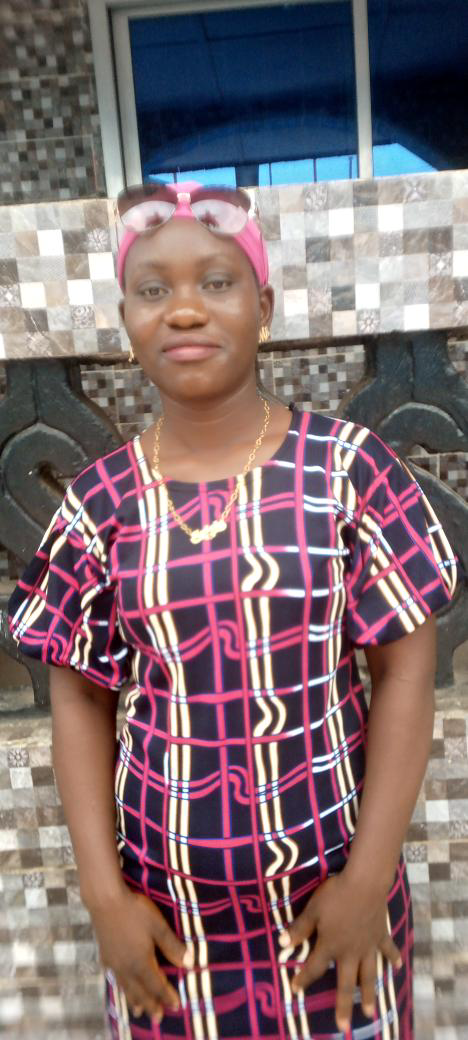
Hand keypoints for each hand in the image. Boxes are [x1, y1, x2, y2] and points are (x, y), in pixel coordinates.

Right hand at [89, 884, 192, 1024]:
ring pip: (126, 987)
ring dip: (134, 1000)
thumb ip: (172, 946)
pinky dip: (120, 986)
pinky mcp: (105, 954)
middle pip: (140, 991)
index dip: (167, 996)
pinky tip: (120, 984)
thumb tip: (188, 963)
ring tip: (137, 1011)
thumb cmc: (135, 911)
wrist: (105, 900)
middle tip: (158, 1018)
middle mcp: (126, 967)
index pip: (156, 985)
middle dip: (150, 1005)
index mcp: (141, 962)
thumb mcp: (158, 926)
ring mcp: (114, 962)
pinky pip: (115, 978)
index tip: (176, 1006)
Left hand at [278, 873, 401, 1033]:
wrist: (365, 884)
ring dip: (369, 994)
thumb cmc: (335, 895)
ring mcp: (368, 946)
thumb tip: (283, 943)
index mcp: (330, 946)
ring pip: (368, 975)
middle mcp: (350, 952)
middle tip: (343, 1027)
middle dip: (343, 1005)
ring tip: (370, 1013)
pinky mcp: (381, 935)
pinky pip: (387, 949)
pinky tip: (397, 967)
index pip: (314, 967)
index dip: (303, 979)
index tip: (294, 989)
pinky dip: (393, 958)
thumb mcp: (313, 910)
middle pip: (346, 983)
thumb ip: (300, 928)